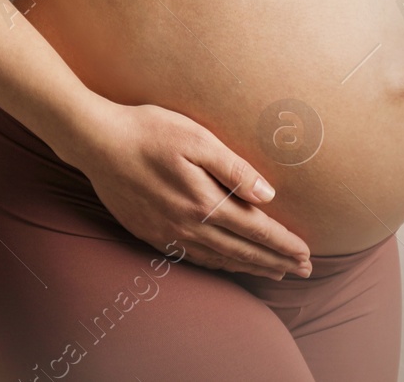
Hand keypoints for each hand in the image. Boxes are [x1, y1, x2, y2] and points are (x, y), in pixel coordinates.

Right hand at [65, 101, 312, 279]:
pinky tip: (228, 264)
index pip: (256, 229)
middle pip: (242, 251)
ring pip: (219, 259)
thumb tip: (267, 196)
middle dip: (276, 262)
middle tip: (304, 271)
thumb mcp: (197, 139)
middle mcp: (188, 225)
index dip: (284, 244)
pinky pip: (194, 257)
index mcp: (205, 201)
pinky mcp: (151, 234)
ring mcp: (168, 233)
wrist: (96, 142)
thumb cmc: (149, 131)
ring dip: (250, 266)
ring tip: (275, 272)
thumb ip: (234, 169)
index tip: (307, 254)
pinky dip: (219, 264)